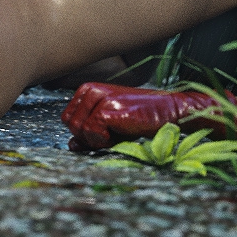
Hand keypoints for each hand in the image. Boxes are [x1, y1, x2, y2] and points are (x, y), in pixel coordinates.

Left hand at [60, 82, 230, 151]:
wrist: (169, 112)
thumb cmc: (140, 119)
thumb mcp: (110, 127)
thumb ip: (89, 134)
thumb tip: (71, 146)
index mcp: (87, 90)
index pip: (67, 120)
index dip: (84, 133)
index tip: (106, 130)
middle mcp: (90, 90)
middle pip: (71, 126)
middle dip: (89, 137)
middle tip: (114, 132)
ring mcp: (98, 98)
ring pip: (80, 131)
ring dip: (98, 139)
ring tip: (119, 131)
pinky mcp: (107, 109)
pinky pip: (92, 133)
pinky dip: (105, 140)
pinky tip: (122, 132)